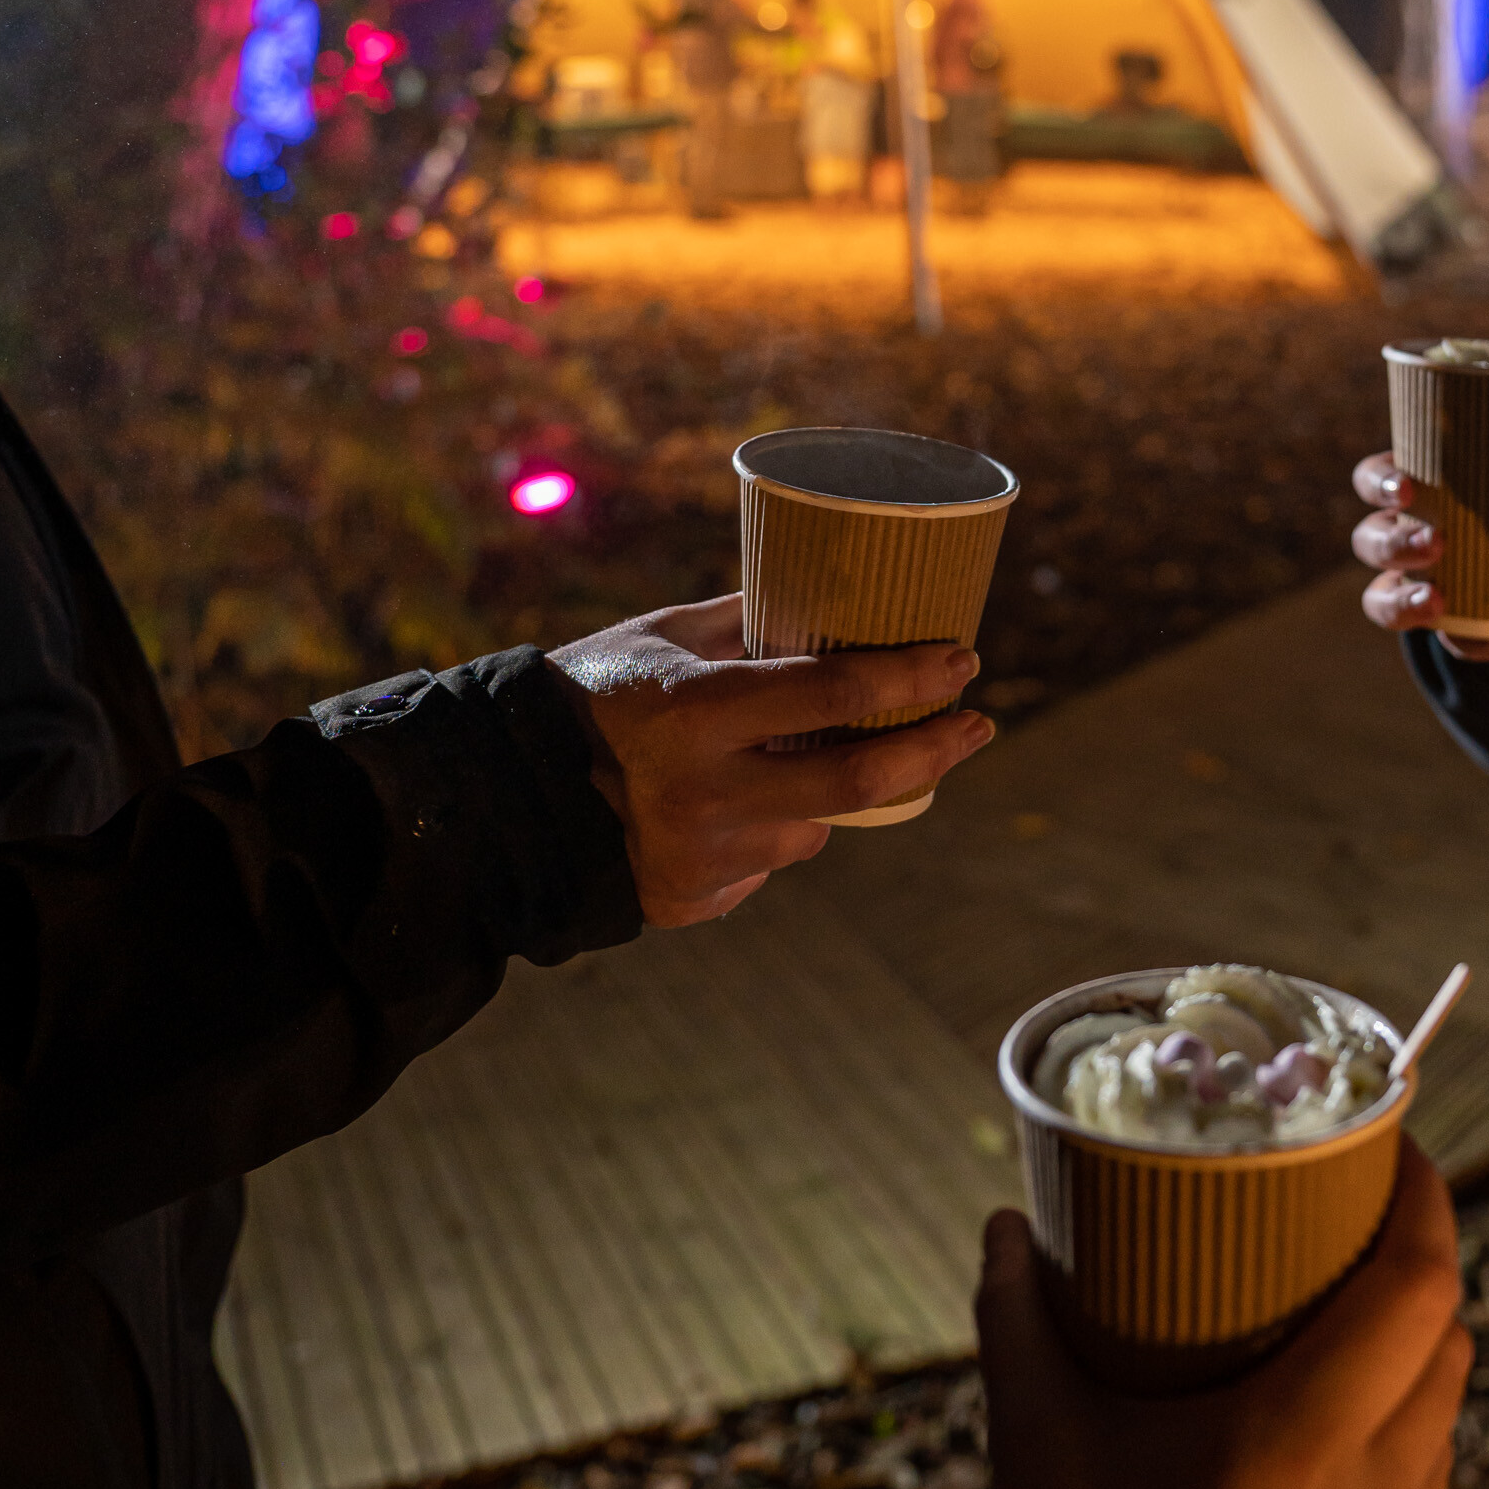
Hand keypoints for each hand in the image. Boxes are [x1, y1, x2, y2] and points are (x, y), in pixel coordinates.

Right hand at [549, 597, 993, 926]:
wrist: (512, 796)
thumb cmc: (595, 692)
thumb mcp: (665, 637)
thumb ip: (752, 619)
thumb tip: (846, 587)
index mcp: (693, 712)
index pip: (832, 692)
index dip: (909, 676)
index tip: (963, 659)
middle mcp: (703, 791)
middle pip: (857, 782)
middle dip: (934, 749)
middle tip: (977, 723)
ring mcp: (702, 857)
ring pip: (814, 828)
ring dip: (828, 795)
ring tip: (783, 760)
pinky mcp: (695, 901)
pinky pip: (768, 864)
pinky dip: (771, 832)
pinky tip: (731, 808)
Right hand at [970, 1142, 1470, 1488]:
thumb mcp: (1033, 1454)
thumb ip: (1021, 1324)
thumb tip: (1008, 1227)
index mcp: (1308, 1440)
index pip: (1423, 1285)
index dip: (1429, 1202)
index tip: (1401, 1151)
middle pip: (1449, 1355)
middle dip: (1420, 1281)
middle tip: (1354, 1239)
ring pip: (1435, 1452)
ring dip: (1403, 1387)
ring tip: (1330, 1357)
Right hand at [1352, 453, 1488, 659]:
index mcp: (1413, 486)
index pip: (1373, 479)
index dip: (1380, 484)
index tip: (1408, 489)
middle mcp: (1398, 532)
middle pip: (1369, 541)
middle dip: (1395, 544)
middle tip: (1436, 544)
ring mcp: (1411, 579)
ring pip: (1380, 597)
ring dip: (1402, 601)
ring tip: (1437, 603)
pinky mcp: (1440, 615)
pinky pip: (1441, 635)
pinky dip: (1465, 643)